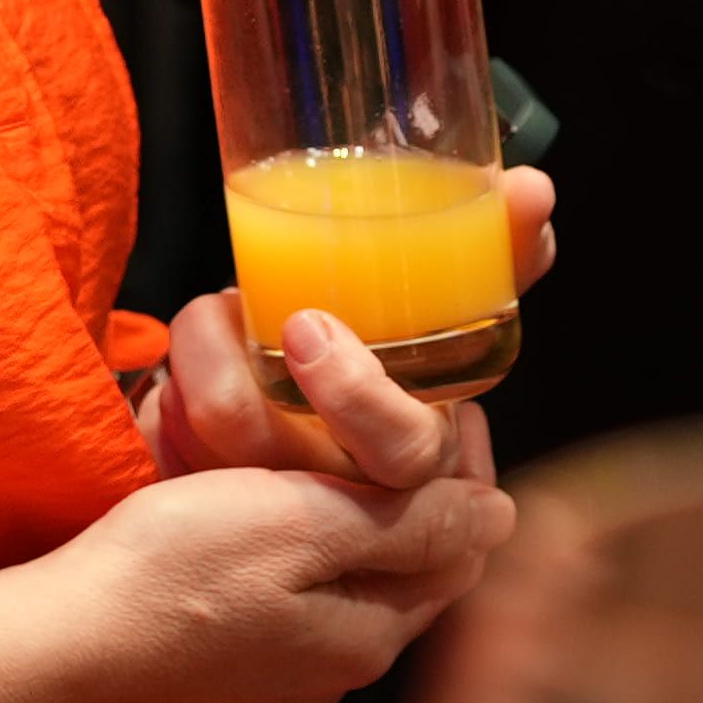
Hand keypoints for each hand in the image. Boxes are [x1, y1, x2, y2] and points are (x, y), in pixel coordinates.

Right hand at [33, 436, 514, 702]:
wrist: (56, 648)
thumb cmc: (173, 572)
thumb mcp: (301, 526)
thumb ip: (407, 526)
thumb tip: (503, 516)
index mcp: (371, 634)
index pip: (460, 548)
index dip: (467, 472)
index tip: (450, 405)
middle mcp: (338, 672)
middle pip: (410, 571)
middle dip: (418, 497)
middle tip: (401, 417)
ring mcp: (280, 685)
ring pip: (353, 588)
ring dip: (360, 527)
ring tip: (339, 457)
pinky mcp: (228, 681)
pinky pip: (297, 609)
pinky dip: (306, 557)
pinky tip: (278, 521)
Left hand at [142, 171, 561, 481]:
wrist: (325, 431)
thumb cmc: (392, 360)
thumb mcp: (448, 313)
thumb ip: (495, 252)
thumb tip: (533, 190)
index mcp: (416, 453)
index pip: (404, 455)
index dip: (359, 399)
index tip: (307, 325)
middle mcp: (355, 499)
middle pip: (289, 480)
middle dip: (242, 388)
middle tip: (230, 311)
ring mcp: (284, 511)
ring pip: (225, 454)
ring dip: (201, 364)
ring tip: (203, 313)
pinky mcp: (224, 513)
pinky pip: (179, 460)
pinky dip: (170, 401)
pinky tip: (175, 371)